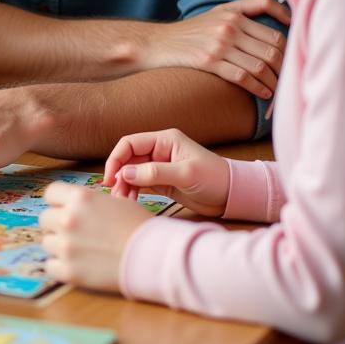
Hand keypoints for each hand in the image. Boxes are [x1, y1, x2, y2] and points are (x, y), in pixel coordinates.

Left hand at [40, 183, 150, 291]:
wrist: (155, 256)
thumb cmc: (140, 227)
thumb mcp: (115, 202)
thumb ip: (90, 202)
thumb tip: (77, 205)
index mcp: (80, 198)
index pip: (50, 194)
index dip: (58, 202)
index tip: (66, 210)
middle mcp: (68, 219)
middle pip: (45, 219)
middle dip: (58, 225)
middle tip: (76, 233)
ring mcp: (67, 246)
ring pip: (47, 243)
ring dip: (60, 246)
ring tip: (81, 251)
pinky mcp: (69, 271)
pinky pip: (50, 266)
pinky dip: (61, 267)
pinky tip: (77, 265)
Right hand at [103, 128, 230, 216]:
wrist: (233, 196)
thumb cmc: (214, 178)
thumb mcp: (185, 174)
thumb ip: (154, 173)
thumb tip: (125, 174)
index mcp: (164, 141)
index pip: (130, 143)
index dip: (116, 158)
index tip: (111, 177)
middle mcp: (159, 151)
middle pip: (128, 159)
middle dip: (118, 175)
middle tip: (114, 193)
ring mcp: (159, 167)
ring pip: (131, 173)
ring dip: (124, 185)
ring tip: (122, 201)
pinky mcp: (161, 182)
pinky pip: (139, 184)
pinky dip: (132, 192)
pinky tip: (131, 202)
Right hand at [145, 0, 289, 97]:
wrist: (156, 43)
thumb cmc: (190, 31)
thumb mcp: (217, 12)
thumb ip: (246, 10)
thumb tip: (284, 18)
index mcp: (234, 14)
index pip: (275, 31)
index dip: (290, 49)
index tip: (295, 58)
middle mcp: (229, 27)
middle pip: (273, 50)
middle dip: (285, 69)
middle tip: (288, 81)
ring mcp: (219, 44)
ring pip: (261, 66)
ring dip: (274, 83)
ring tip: (277, 91)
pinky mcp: (208, 61)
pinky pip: (243, 77)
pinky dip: (258, 88)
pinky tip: (264, 94)